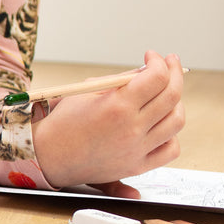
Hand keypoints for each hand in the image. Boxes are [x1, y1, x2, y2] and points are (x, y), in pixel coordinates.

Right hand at [32, 51, 184, 189]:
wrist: (47, 156)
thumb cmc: (62, 123)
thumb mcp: (86, 92)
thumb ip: (120, 80)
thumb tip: (146, 70)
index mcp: (117, 106)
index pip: (157, 77)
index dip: (158, 62)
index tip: (152, 57)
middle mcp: (131, 129)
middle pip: (172, 96)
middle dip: (174, 74)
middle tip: (169, 66)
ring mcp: (136, 149)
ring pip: (176, 121)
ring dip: (176, 103)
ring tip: (166, 96)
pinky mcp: (136, 166)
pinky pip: (170, 150)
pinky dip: (171, 135)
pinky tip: (160, 125)